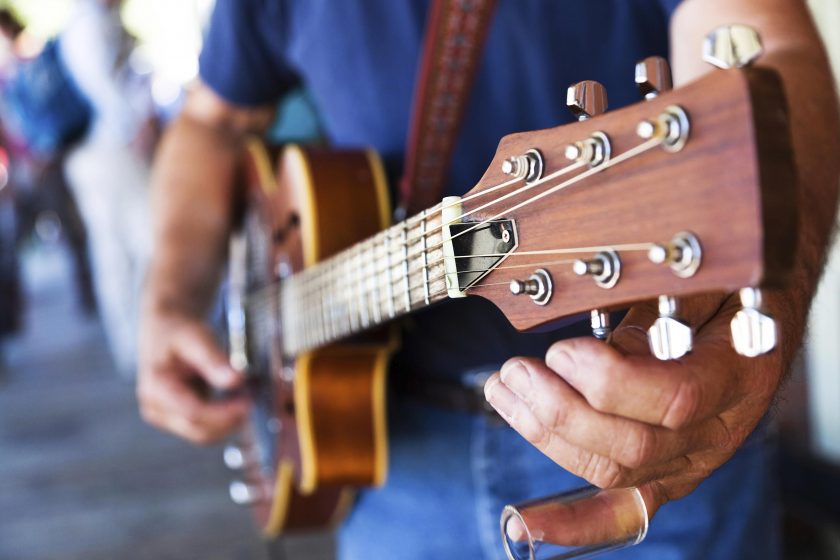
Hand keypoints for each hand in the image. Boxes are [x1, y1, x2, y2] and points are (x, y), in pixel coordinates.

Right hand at [137, 310, 248, 444]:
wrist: (166, 330)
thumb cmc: (179, 331)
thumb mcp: (196, 337)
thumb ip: (214, 360)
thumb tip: (237, 380)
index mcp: (156, 388)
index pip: (193, 413)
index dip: (224, 413)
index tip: (249, 401)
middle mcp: (156, 408)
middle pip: (198, 430)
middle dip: (229, 420)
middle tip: (253, 400)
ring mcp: (165, 417)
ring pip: (203, 435)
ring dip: (228, 423)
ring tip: (246, 399)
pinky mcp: (177, 419)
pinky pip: (205, 429)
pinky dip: (223, 420)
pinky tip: (237, 403)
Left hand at [483, 293, 784, 517]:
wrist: (763, 328)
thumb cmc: (732, 297)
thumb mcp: (708, 282)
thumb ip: (664, 302)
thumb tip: (606, 316)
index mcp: (736, 377)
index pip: (676, 399)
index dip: (611, 380)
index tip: (561, 352)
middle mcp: (716, 433)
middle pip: (634, 446)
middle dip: (560, 410)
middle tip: (516, 371)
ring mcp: (688, 462)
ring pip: (614, 471)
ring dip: (546, 435)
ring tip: (504, 394)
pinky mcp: (665, 476)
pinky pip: (622, 511)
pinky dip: (573, 522)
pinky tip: (526, 525)